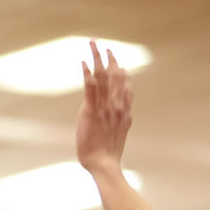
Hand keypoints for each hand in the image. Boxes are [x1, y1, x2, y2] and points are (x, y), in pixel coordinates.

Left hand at [77, 40, 132, 175]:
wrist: (104, 163)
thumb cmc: (109, 154)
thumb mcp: (120, 134)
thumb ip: (122, 121)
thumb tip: (126, 115)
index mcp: (123, 110)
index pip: (123, 86)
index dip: (121, 73)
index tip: (118, 63)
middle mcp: (116, 105)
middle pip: (114, 76)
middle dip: (110, 60)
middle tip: (106, 47)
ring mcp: (104, 107)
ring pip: (102, 77)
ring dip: (97, 59)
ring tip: (93, 46)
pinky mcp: (91, 111)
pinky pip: (90, 89)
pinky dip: (87, 74)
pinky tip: (84, 63)